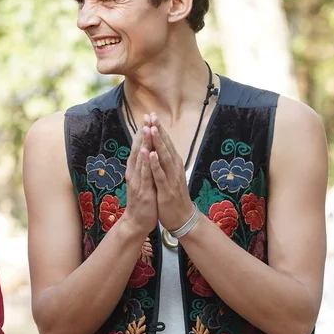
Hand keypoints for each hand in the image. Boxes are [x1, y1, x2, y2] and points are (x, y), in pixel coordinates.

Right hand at [121, 124, 158, 236]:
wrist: (136, 222)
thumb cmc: (142, 202)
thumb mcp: (142, 182)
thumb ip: (143, 168)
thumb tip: (146, 154)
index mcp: (135, 171)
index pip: (139, 148)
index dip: (142, 133)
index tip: (147, 119)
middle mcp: (134, 173)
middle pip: (138, 150)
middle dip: (143, 133)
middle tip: (146, 116)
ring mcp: (137, 181)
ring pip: (140, 159)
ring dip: (144, 143)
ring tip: (146, 128)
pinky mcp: (142, 190)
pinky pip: (144, 174)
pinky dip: (146, 162)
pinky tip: (148, 152)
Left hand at [144, 115, 197, 231]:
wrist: (183, 218)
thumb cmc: (174, 196)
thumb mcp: (171, 176)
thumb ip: (167, 163)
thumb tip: (162, 148)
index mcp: (174, 165)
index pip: (166, 143)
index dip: (159, 129)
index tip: (152, 115)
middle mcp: (175, 169)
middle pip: (166, 146)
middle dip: (158, 130)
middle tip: (151, 115)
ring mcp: (172, 179)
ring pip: (164, 158)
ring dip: (157, 143)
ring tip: (151, 128)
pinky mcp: (167, 190)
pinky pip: (160, 175)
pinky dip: (155, 164)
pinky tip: (150, 154)